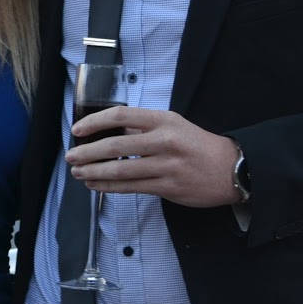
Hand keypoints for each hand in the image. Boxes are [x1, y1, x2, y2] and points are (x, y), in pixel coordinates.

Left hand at [67, 106, 240, 207]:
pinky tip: (96, 185)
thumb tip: (108, 131)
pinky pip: (131, 187)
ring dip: (94, 173)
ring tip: (78, 173)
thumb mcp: (173, 125)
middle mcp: (164, 141)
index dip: (95, 122)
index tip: (78, 129)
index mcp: (164, 120)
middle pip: (116, 146)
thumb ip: (142, 128)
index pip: (121, 116)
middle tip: (71, 156)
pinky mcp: (168, 187)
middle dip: (87, 153)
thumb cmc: (197, 145)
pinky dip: (109, 187)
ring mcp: (167, 166)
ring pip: (121, 170)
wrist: (231, 169)